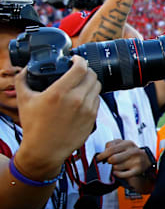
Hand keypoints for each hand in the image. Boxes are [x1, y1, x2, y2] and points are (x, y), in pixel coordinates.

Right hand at [13, 56, 100, 178]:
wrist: (45, 150)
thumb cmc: (34, 126)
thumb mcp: (23, 100)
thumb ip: (23, 79)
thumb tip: (26, 68)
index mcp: (60, 92)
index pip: (81, 67)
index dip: (79, 60)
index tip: (75, 59)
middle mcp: (77, 100)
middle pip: (92, 75)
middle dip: (86, 70)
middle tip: (78, 71)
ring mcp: (87, 110)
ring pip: (97, 87)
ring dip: (90, 82)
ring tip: (81, 83)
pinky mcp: (93, 119)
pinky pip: (97, 100)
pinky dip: (92, 96)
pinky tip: (83, 97)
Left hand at [96, 139, 150, 178]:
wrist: (146, 160)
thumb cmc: (130, 153)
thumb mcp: (123, 145)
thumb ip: (111, 146)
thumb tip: (101, 155)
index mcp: (128, 143)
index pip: (110, 149)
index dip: (102, 155)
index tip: (98, 158)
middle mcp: (133, 151)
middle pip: (112, 159)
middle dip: (109, 161)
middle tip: (110, 162)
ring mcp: (136, 161)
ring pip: (116, 167)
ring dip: (114, 168)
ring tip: (118, 166)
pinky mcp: (137, 170)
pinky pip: (121, 175)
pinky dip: (117, 174)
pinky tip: (118, 172)